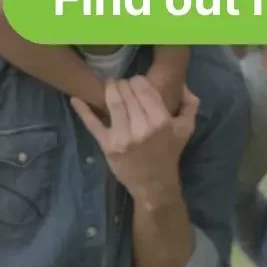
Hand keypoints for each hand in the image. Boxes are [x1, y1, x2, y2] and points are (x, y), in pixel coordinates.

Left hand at [71, 77, 198, 203]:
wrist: (155, 185)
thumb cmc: (169, 154)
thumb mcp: (186, 129)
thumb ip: (190, 104)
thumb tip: (182, 85)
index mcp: (161, 120)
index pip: (144, 88)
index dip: (138, 81)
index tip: (136, 84)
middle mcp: (142, 127)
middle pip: (126, 92)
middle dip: (123, 84)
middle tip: (121, 85)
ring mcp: (123, 137)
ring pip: (112, 102)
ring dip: (109, 89)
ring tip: (109, 86)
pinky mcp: (107, 145)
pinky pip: (93, 124)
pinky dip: (83, 110)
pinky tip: (75, 99)